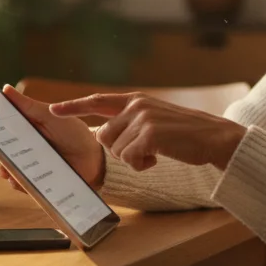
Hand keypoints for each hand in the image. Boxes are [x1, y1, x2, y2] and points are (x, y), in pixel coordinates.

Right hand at [0, 85, 106, 193]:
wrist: (95, 158)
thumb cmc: (73, 133)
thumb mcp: (50, 115)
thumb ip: (27, 105)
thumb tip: (5, 89)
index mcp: (23, 130)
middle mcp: (22, 149)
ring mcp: (28, 167)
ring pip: (5, 170)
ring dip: (3, 167)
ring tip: (7, 165)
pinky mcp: (35, 183)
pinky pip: (20, 184)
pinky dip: (17, 181)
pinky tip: (20, 177)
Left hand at [50, 93, 246, 171]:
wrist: (213, 137)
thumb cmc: (184, 134)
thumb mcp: (154, 120)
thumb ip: (129, 123)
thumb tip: (101, 135)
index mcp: (135, 100)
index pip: (97, 101)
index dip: (73, 106)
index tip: (52, 110)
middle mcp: (136, 105)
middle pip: (104, 137)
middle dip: (120, 151)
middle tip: (145, 151)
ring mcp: (143, 118)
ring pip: (116, 150)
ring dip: (134, 159)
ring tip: (157, 152)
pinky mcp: (150, 134)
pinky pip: (129, 159)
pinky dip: (142, 165)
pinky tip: (159, 158)